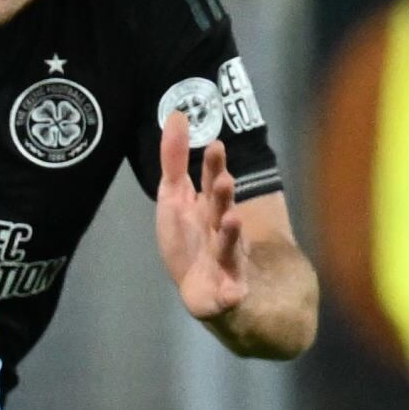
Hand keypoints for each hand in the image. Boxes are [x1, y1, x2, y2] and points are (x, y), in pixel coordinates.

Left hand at [154, 108, 246, 321]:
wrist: (209, 294)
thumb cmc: (191, 243)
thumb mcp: (175, 201)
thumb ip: (175, 161)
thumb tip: (177, 114)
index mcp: (206, 209)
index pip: (211, 183)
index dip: (213, 167)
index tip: (215, 145)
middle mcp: (219, 231)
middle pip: (220, 211)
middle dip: (222, 197)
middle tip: (225, 181)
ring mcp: (227, 262)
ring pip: (229, 248)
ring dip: (230, 236)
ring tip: (232, 221)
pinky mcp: (227, 294)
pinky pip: (230, 296)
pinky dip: (232, 295)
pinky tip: (233, 294)